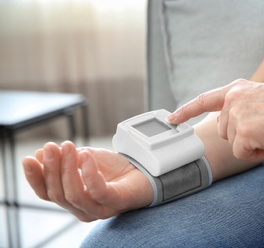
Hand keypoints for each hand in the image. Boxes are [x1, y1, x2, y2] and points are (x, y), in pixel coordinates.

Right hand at [22, 141, 152, 221]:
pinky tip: (86, 156)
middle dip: (51, 168)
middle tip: (52, 146)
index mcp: (72, 199)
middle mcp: (82, 209)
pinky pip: (97, 191)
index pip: (46, 193)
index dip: (35, 177)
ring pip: (74, 194)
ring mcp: (99, 209)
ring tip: (69, 146)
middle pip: (58, 194)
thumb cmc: (113, 168)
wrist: (143, 171)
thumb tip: (40, 154)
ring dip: (67, 168)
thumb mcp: (84, 159)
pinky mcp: (115, 203)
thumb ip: (64, 159)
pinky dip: (89, 172)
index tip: (29, 158)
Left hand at [168, 79, 263, 161]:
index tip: (172, 118)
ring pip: (232, 142)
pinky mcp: (243, 131)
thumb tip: (229, 122)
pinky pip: (241, 153)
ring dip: (249, 144)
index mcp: (237, 88)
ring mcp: (237, 114)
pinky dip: (255, 154)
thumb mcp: (261, 96)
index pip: (205, 99)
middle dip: (240, 135)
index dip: (186, 110)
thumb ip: (242, 104)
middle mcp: (233, 98)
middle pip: (223, 129)